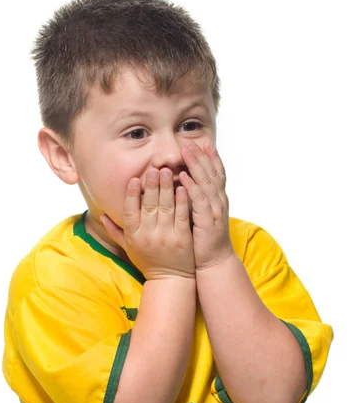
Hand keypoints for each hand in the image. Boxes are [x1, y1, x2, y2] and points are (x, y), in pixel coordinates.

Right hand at [100, 168, 195, 280]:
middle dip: (151, 186)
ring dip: (166, 188)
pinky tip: (183, 188)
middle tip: (153, 169)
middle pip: (148, 206)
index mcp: (133, 236)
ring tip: (168, 171)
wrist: (170, 280)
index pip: (130, 211)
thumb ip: (114, 231)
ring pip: (165, 208)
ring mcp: (166, 237)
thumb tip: (100, 214)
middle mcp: (148, 235)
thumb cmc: (147, 262)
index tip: (133, 179)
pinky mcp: (183, 239)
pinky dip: (182, 201)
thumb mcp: (128, 248)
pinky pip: (181, 216)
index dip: (131, 195)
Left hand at [179, 140, 233, 269]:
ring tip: (186, 151)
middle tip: (190, 140)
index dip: (210, 156)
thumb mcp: (201, 215)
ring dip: (196, 164)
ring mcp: (215, 209)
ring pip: (206, 181)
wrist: (214, 262)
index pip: (216, 172)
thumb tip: (182, 184)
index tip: (202, 142)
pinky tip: (183, 176)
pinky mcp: (207, 220)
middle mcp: (219, 201)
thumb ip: (196, 199)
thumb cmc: (204, 240)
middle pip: (212, 172)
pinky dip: (191, 186)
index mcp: (218, 199)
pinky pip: (199, 199)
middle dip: (201, 155)